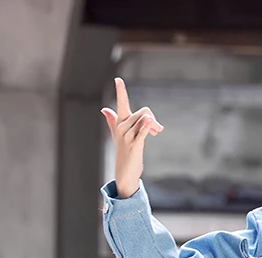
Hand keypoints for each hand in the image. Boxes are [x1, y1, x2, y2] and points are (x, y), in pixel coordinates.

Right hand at [101, 77, 163, 198]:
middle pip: (142, 112)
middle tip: (157, 129)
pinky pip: (142, 131)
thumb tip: (104, 110)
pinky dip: (147, 126)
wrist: (125, 173)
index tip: (118, 80)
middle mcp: (122, 127)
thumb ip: (112, 122)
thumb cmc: (124, 154)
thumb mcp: (117, 136)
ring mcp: (127, 136)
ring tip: (156, 132)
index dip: (120, 91)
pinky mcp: (134, 145)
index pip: (121, 103)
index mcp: (120, 123)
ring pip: (144, 119)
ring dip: (154, 124)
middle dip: (152, 118)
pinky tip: (152, 126)